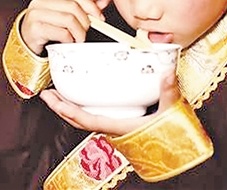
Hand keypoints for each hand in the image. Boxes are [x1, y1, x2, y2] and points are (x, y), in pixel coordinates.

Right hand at [21, 0, 104, 54]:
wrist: (24, 44)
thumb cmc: (45, 30)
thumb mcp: (61, 17)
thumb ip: (80, 9)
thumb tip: (102, 2)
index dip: (91, 7)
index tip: (100, 18)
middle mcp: (41, 3)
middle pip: (73, 8)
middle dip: (84, 22)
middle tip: (84, 33)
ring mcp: (36, 15)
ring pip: (69, 20)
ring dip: (78, 33)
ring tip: (76, 39)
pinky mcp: (35, 29)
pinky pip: (61, 33)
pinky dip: (68, 40)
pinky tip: (65, 43)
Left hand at [40, 69, 180, 135]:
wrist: (180, 154)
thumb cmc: (173, 135)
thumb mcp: (172, 111)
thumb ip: (168, 91)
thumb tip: (166, 72)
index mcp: (118, 126)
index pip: (84, 119)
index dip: (65, 109)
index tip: (50, 98)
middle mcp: (112, 129)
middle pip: (78, 120)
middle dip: (60, 107)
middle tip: (46, 94)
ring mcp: (115, 128)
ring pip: (85, 120)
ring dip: (70, 108)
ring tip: (59, 94)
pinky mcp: (120, 125)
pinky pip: (95, 118)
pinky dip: (84, 109)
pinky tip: (83, 100)